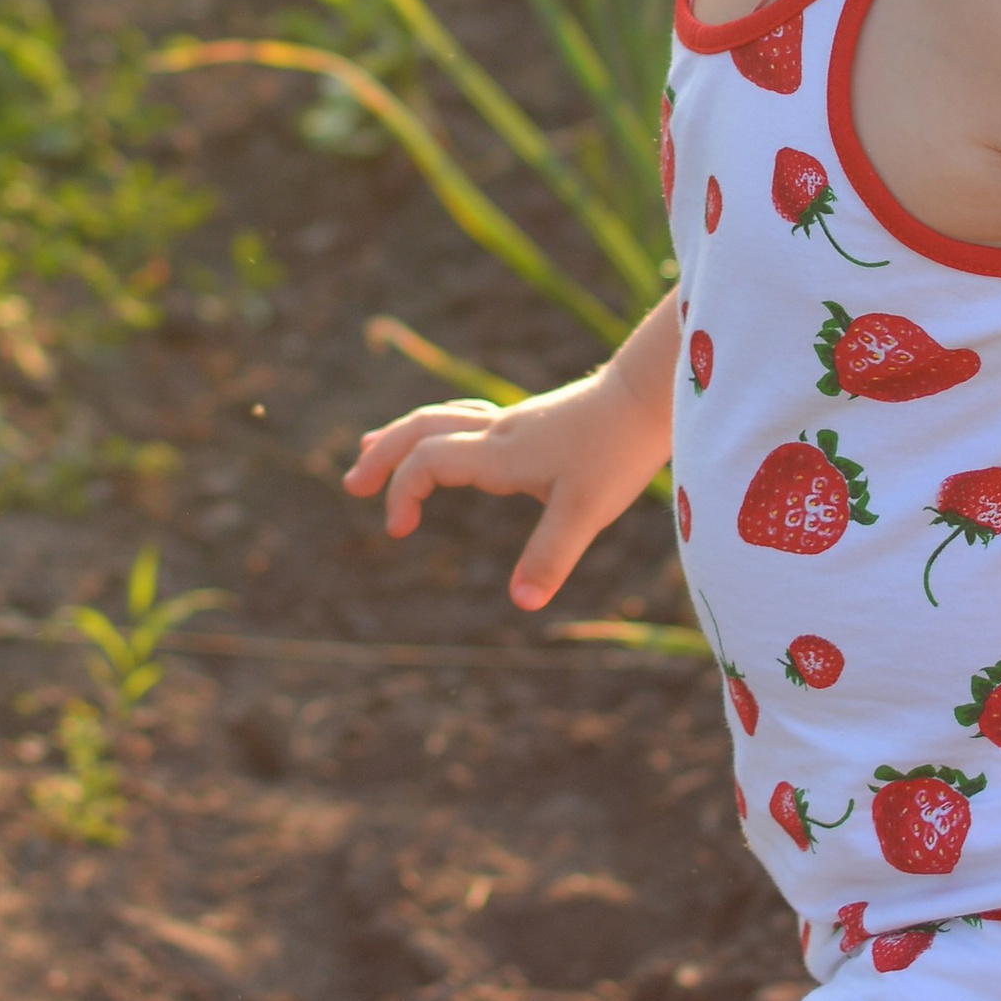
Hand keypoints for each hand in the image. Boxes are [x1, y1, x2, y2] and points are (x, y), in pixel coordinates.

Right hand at [344, 354, 669, 611]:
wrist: (648, 398)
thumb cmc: (618, 451)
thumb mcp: (586, 511)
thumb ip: (550, 555)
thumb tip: (521, 603)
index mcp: (500, 453)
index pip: (428, 461)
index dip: (402, 490)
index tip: (398, 530)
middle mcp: (499, 431)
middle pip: (422, 428)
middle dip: (383, 454)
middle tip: (352, 484)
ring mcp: (514, 423)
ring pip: (442, 417)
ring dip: (404, 436)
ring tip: (371, 448)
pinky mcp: (532, 422)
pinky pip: (466, 419)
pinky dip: (438, 430)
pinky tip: (447, 445)